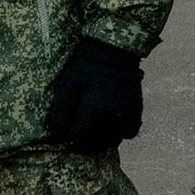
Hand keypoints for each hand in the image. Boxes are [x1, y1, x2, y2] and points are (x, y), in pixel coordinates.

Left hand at [45, 36, 143, 150]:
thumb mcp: (68, 82)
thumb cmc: (87, 65)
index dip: (70, 133)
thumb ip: (61, 109)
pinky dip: (119, 131)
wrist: (115, 50)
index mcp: (94, 107)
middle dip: (85, 138)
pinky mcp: (136, 112)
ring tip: (95, 122)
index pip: (78, 137)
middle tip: (81, 124)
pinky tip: (111, 120)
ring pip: (112, 141)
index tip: (69, 125)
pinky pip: (128, 134)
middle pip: (95, 143)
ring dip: (102, 137)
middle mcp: (113, 115)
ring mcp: (127, 115)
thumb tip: (57, 133)